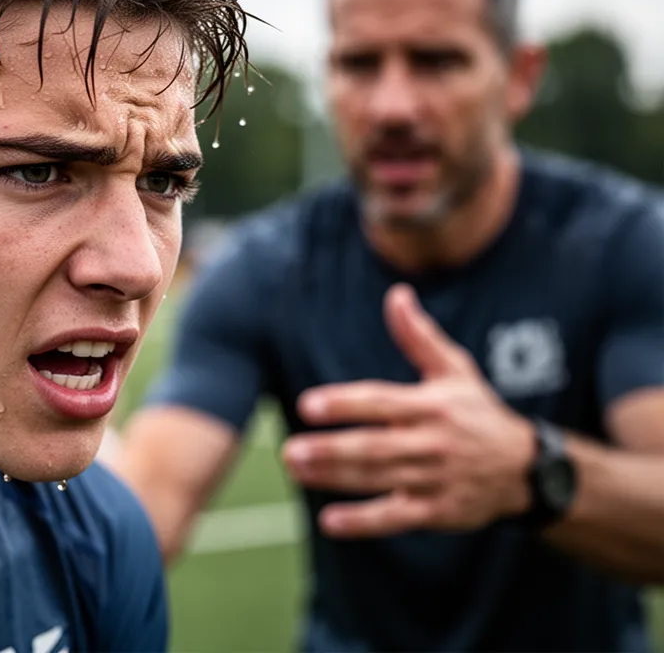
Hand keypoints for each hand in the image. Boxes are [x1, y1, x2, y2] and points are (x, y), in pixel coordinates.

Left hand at [281, 283, 536, 538]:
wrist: (527, 469)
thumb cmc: (478, 412)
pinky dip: (364, 522)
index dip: (344, 404)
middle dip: (330, 449)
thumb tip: (397, 294)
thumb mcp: (455, 369)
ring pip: (378, 479)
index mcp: (432, 406)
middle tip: (290, 449)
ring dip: (334, 477)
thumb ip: (419, 336)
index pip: (381, 402)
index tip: (308, 405)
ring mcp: (436, 479)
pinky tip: (330, 521)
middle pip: (374, 446)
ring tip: (296, 469)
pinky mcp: (438, 511)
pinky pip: (396, 517)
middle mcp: (433, 443)